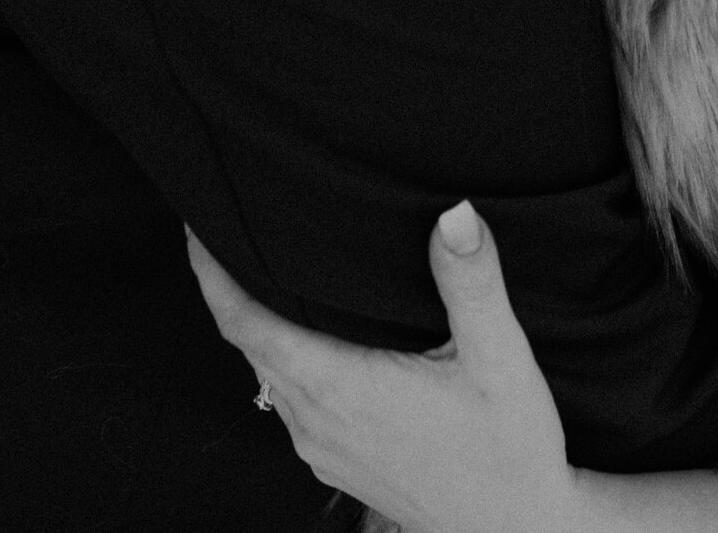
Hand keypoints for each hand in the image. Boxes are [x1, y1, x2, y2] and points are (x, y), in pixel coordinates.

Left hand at [186, 203, 586, 532]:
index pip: (244, 324)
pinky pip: (289, 401)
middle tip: (228, 227)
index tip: (196, 227)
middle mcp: (316, 422)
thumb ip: (471, 284)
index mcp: (340, 388)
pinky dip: (284, 359)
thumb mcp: (501, 360)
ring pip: (268, 374)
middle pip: (248, 344)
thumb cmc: (512, 451)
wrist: (521, 529)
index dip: (211, 274)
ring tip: (263, 271)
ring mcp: (321, 448)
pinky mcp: (337, 463)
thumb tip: (454, 215)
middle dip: (230, 287)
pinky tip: (310, 335)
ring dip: (258, 325)